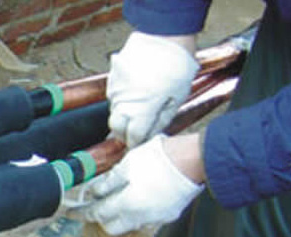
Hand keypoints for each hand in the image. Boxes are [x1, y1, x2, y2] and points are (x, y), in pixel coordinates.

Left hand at [71, 134, 203, 234]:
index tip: (71, 214)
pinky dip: (138, 213)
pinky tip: (139, 198)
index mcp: (127, 205)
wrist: (193, 160)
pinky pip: (147, 220)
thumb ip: (108, 182)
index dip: (82, 213)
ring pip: (130, 225)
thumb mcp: (126, 165)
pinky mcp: (169, 216)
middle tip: (97, 205)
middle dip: (102, 219)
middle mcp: (141, 217)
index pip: (97, 214)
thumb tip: (95, 192)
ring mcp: (157, 219)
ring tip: (119, 198)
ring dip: (121, 215)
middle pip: (112, 228)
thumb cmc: (160, 158)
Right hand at [107, 32, 198, 147]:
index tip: (139, 145)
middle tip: (134, 134)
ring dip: (123, 116)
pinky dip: (121, 100)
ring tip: (136, 112)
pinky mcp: (113, 77)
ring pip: (114, 111)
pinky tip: (133, 95)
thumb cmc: (176, 66)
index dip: (136, 143)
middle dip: (124, 133)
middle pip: (116, 127)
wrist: (165, 36)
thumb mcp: (177, 98)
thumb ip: (162, 120)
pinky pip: (113, 95)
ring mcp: (116, 89)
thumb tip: (151, 133)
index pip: (133, 136)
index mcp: (142, 110)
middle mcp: (124, 102)